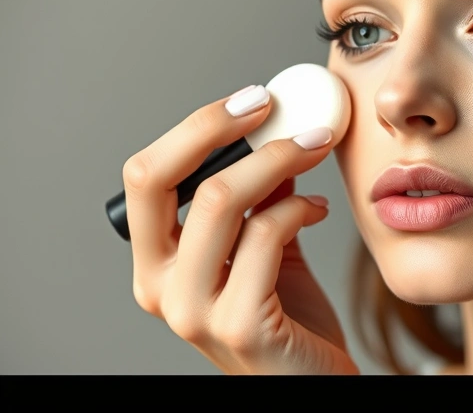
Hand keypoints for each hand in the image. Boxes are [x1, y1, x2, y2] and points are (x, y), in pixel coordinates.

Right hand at [124, 84, 358, 374]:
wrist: (314, 381)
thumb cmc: (288, 318)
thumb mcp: (264, 247)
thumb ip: (260, 197)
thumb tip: (275, 129)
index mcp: (157, 263)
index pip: (145, 176)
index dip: (196, 127)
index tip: (252, 100)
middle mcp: (160, 287)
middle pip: (159, 179)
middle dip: (216, 127)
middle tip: (272, 106)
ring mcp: (194, 311)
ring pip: (220, 200)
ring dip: (277, 158)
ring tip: (315, 148)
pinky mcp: (240, 325)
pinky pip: (265, 238)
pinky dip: (299, 208)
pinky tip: (319, 209)